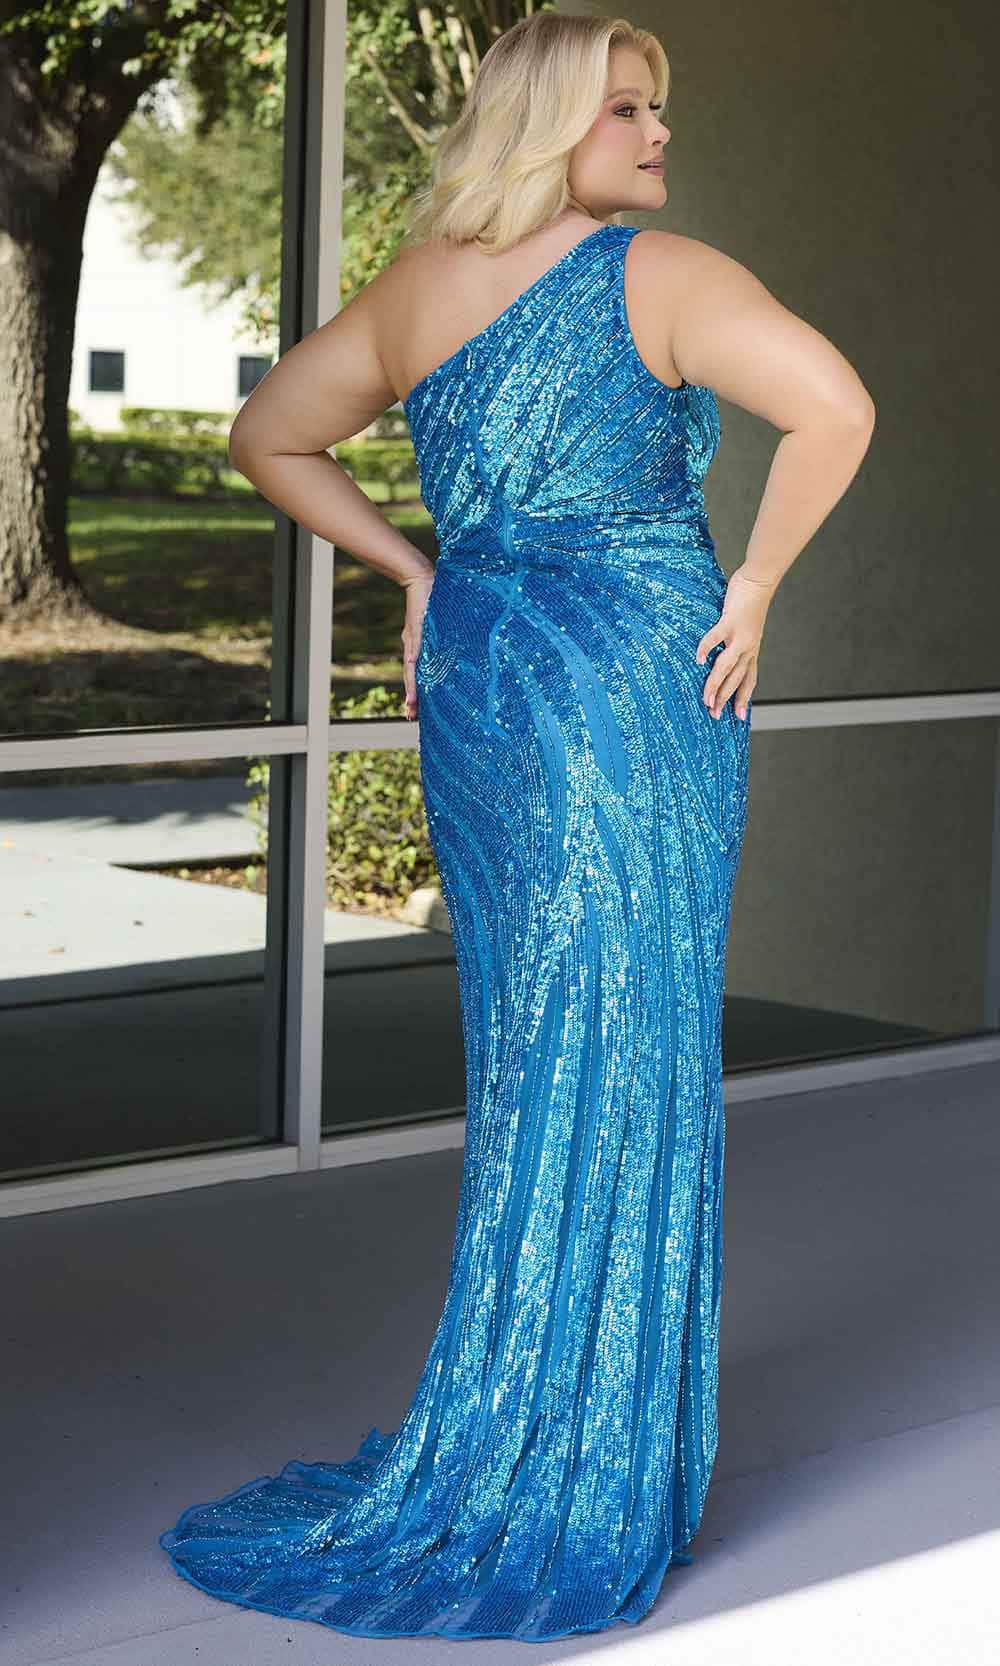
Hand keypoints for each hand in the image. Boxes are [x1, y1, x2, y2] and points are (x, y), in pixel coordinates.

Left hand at [401, 568, 435, 721]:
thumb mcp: (433, 626)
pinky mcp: (418, 625)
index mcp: (417, 648)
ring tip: (412, 704)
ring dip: (413, 685)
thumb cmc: (429, 601)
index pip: (416, 675)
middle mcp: (413, 645)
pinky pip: (417, 643)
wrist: (419, 577)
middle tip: (410, 716)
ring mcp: (415, 637)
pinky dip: (415, 655)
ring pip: (412, 667)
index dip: (416, 693)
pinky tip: (413, 666)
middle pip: (412, 676)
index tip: (413, 713)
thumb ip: (436, 639)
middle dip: (413, 698)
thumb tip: (448, 653)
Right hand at [695, 564, 775, 719]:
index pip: (748, 680)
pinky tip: (698, 661)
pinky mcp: (730, 622)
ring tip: (707, 699)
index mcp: (752, 650)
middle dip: (725, 699)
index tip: (738, 717)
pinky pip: (716, 639)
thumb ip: (735, 643)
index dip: (743, 698)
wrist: (759, 581)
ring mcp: (740, 636)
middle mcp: (748, 647)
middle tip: (715, 714)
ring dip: (716, 685)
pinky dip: (706, 650)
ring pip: (727, 667)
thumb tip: (721, 654)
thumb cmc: (750, 603)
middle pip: (736, 679)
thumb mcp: (747, 629)